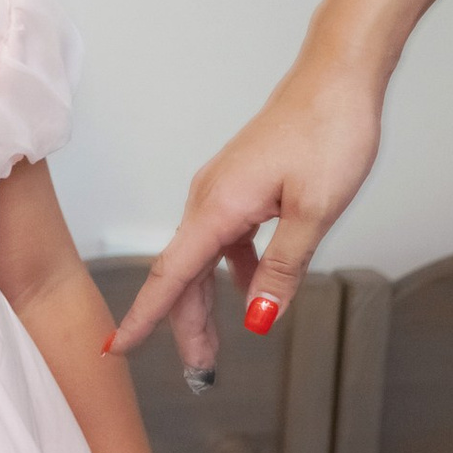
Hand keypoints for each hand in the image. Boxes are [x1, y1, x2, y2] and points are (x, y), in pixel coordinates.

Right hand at [108, 53, 384, 369]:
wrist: (337, 77)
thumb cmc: (328, 133)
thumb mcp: (315, 211)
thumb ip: (283, 266)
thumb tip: (258, 317)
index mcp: (218, 208)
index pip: (169, 276)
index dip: (143, 317)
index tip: (116, 348)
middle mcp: (209, 199)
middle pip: (183, 275)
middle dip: (184, 326)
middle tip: (200, 374)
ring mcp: (221, 191)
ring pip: (202, 259)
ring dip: (206, 303)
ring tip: (217, 345)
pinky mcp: (239, 185)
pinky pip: (223, 239)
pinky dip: (230, 271)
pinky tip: (250, 288)